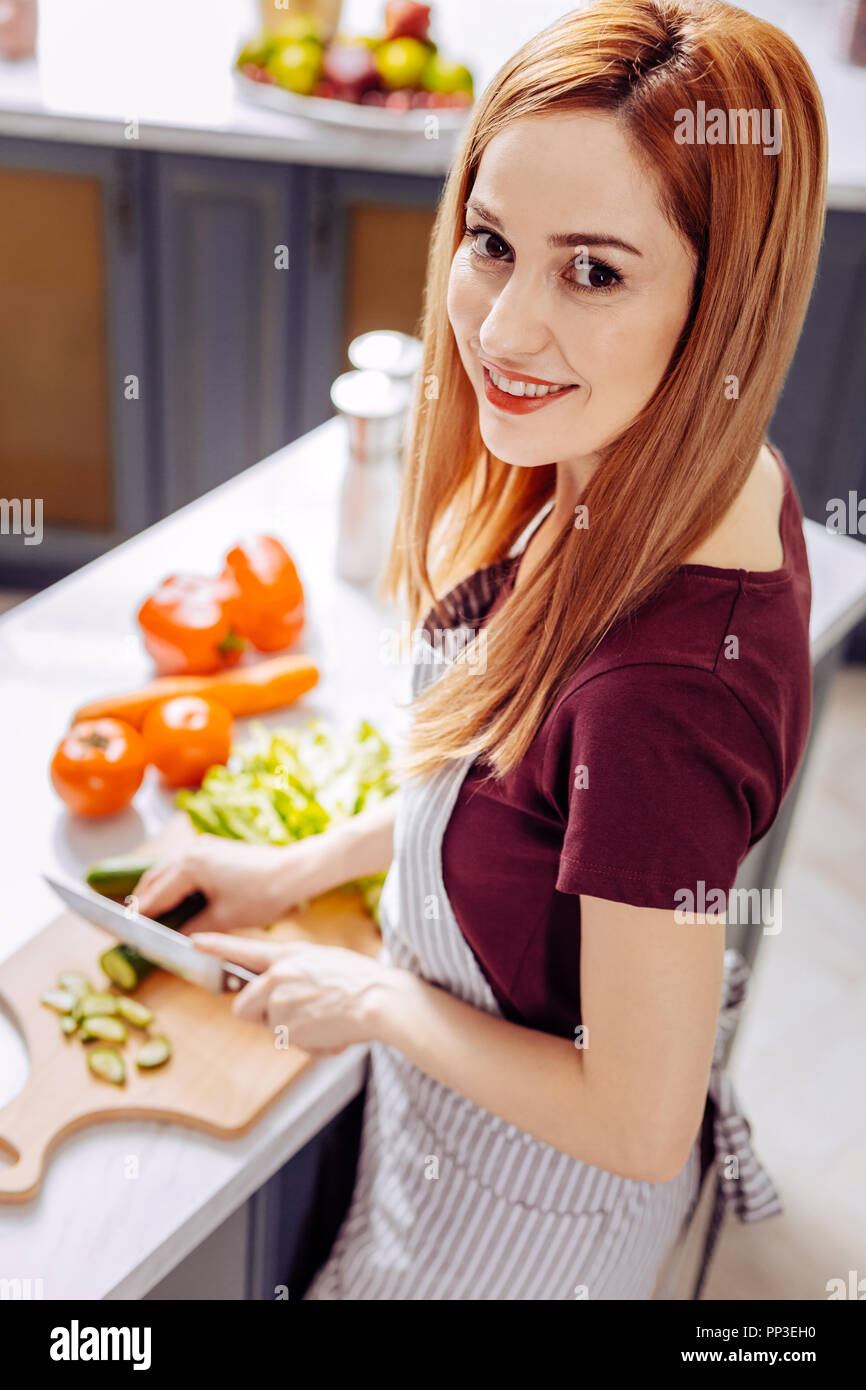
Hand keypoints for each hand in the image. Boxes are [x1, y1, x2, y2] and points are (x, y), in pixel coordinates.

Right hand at [133, 834, 324, 934]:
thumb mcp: (224, 918)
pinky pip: (182, 865)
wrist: (293, 872)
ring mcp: (202, 847)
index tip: (126, 932)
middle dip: (143, 901)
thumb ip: (194, 928)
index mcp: (189, 866)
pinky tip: (174, 897)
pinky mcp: (213, 848)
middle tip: (132, 925)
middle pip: (154, 879)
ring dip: (157, 890)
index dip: (141, 917)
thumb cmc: (262, 895)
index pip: (155, 896)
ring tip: (148, 914)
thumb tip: (175, 940)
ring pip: (167, 870)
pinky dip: (173, 881)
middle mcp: (191, 851)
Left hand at [190, 931, 395, 1054]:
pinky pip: (288, 1043)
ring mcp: (280, 1005)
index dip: (216, 946)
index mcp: (287, 955)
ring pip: (269, 1027)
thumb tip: (274, 988)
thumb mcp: (320, 960)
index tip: (194, 942)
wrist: (379, 1000)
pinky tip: (328, 1030)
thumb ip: (292, 970)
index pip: (242, 950)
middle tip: (293, 1012)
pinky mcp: (288, 1031)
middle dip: (260, 1015)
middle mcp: (277, 978)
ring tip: (321, 1017)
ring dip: (289, 1028)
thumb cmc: (358, 979)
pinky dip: (306, 1042)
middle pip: (243, 1007)